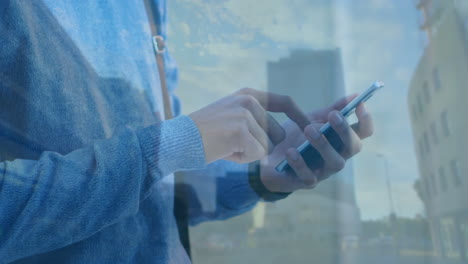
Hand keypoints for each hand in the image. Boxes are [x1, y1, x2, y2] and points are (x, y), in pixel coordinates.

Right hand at [189, 88, 309, 163]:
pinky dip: (241, 159)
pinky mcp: (241, 130)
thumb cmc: (205, 133)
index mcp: (248, 94)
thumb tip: (283, 134)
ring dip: (249, 153)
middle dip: (261, 146)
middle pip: (278, 133)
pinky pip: (255, 154)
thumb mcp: (232, 115)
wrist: (178, 139)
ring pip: (266, 146)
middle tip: (233, 143)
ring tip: (226, 145)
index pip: (284, 101)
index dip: (299, 116)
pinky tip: (224, 151)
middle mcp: (249, 100)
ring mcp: (245, 114)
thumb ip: (255, 118)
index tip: (310, 127)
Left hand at [259, 95, 373, 192]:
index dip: (366, 119)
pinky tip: (291, 151)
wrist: (270, 156)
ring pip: (335, 163)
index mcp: (341, 141)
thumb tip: (355, 95)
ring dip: (324, 145)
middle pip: (353, 147)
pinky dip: (300, 163)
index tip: (359, 104)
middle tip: (332, 116)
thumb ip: (331, 110)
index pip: (364, 132)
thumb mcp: (311, 120)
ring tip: (308, 129)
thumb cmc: (295, 137)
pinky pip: (309, 177)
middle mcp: (337, 157)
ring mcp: (324, 171)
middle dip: (345, 130)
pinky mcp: (306, 182)